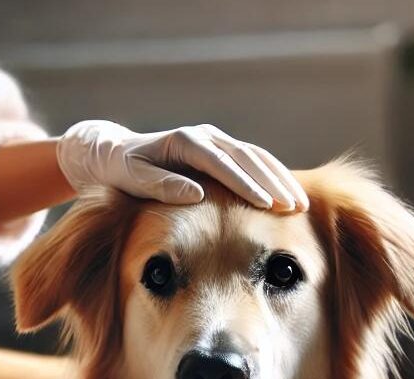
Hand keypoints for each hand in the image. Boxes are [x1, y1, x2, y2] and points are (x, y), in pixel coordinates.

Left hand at [56, 120, 308, 210]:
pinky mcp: (219, 150)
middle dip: (273, 183)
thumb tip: (196, 195)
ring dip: (279, 179)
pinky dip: (271, 176)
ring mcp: (214, 141)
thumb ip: (161, 186)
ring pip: (255, 157)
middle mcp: (204, 136)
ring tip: (299, 204)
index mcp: (184, 142)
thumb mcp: (133, 179)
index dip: (245, 184)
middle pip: (247, 158)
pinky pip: (251, 161)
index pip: (221, 163)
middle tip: (295, 207)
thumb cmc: (121, 170)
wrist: (113, 154)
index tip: (265, 205)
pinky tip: (286, 195)